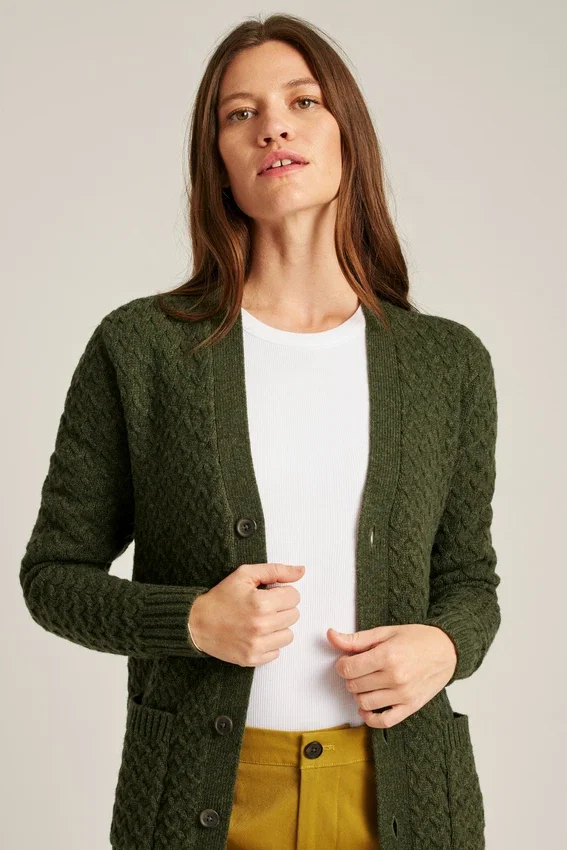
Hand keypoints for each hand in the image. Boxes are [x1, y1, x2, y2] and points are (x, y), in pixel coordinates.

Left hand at [326, 624, 457, 727]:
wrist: (447, 650)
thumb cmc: (417, 639)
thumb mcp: (386, 632)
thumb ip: (357, 639)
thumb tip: (331, 636)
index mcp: (387, 656)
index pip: (349, 668)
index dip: (342, 664)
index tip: (347, 661)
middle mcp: (395, 678)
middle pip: (354, 685)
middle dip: (350, 677)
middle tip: (358, 669)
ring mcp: (403, 695)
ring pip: (364, 703)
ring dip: (358, 694)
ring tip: (365, 683)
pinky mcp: (410, 707)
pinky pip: (384, 721)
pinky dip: (370, 718)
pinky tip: (367, 708)